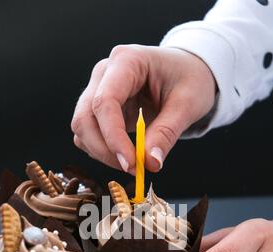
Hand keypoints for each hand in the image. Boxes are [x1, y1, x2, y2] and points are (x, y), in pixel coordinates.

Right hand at [71, 45, 215, 173]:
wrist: (189, 71)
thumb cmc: (190, 79)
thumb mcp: (187, 104)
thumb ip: (167, 133)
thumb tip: (150, 163)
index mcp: (127, 61)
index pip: (105, 102)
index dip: (113, 137)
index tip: (130, 164)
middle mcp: (104, 72)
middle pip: (85, 117)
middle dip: (105, 149)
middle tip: (133, 169)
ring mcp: (97, 89)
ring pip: (82, 128)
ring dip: (102, 153)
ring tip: (133, 163)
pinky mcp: (98, 107)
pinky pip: (88, 133)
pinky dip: (101, 150)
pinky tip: (125, 155)